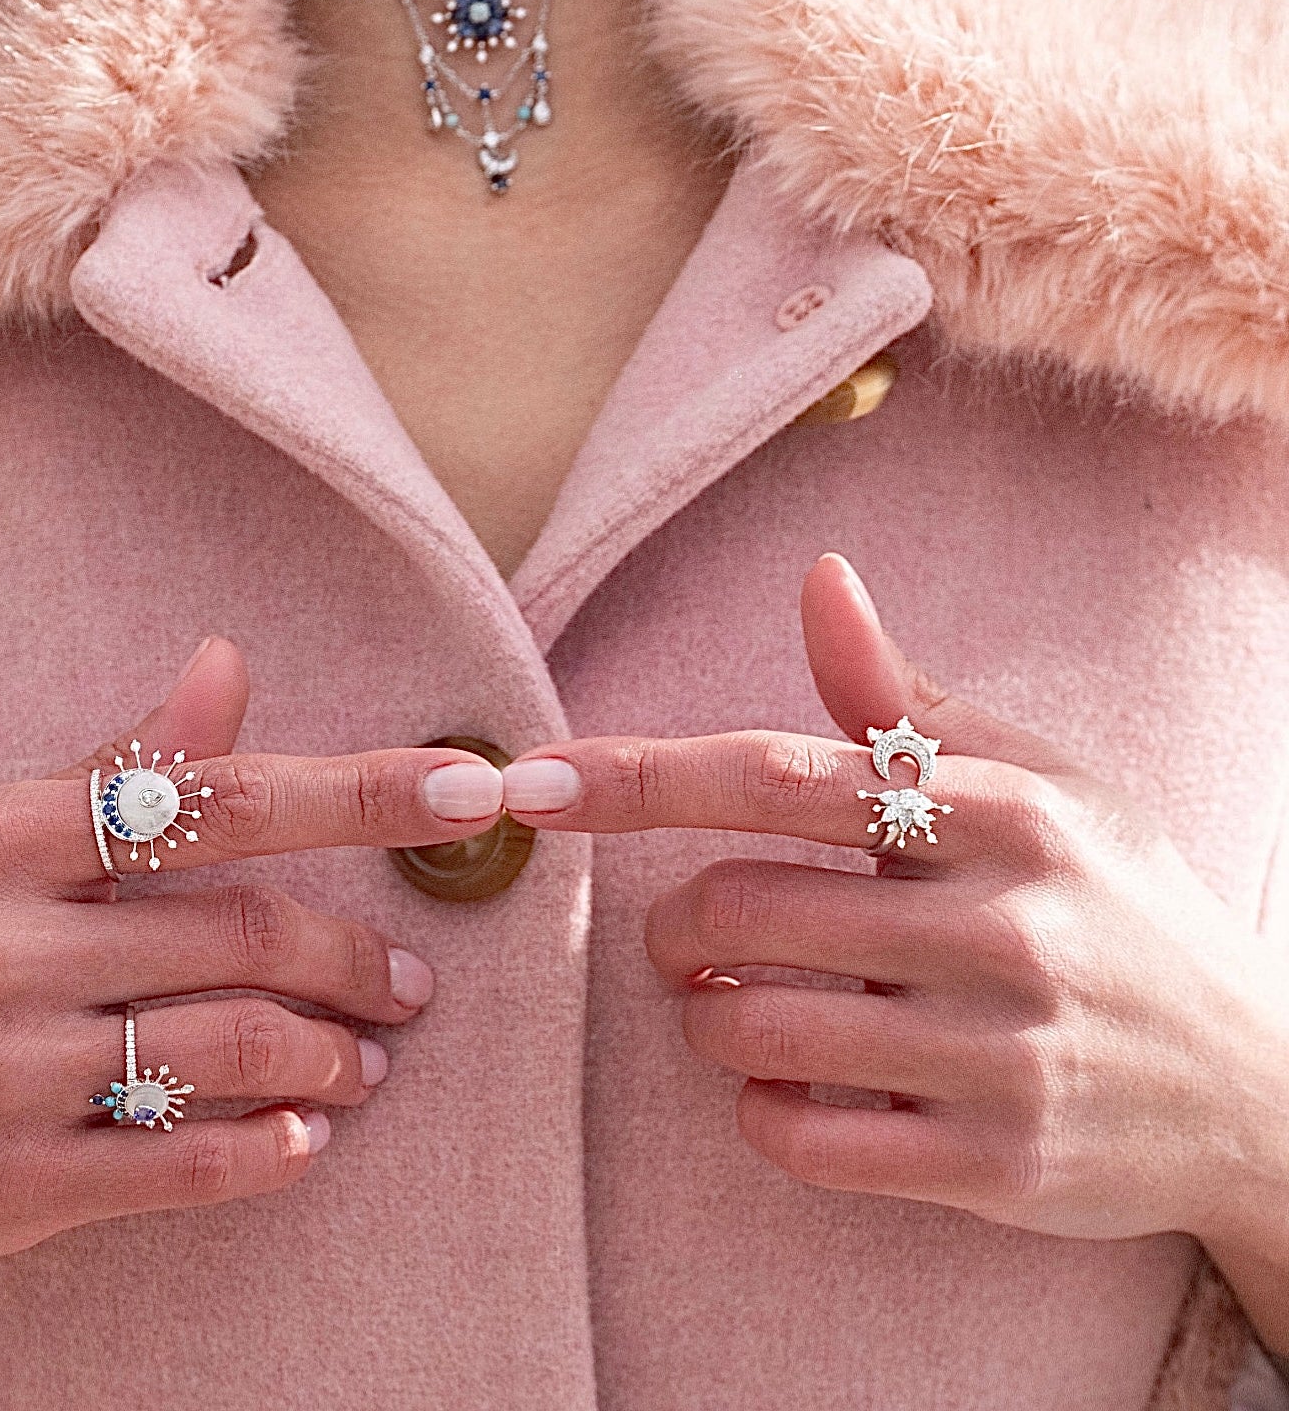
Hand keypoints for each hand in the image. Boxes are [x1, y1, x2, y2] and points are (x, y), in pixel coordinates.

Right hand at [0, 637, 505, 1300]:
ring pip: (234, 1046)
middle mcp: (1, 945)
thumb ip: (113, 762)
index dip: (363, 792)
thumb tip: (226, 663)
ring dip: (333, 1051)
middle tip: (412, 977)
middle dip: (358, 954)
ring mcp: (5, 1071)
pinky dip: (272, 1147)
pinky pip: (186, 1162)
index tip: (473, 791)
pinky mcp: (10, 1184)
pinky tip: (310, 1133)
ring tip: (369, 1057)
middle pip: (247, 931)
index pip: (218, 796)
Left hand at [501, 555, 1288, 1247]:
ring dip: (706, 1016)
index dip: (634, 779)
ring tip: (737, 1001)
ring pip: (751, 1027)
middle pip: (736, 909)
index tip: (528, 783)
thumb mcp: (1036, 780)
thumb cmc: (1115, 902)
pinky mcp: (998, 1164)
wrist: (1262, 1084)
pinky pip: (803, 1139)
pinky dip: (760, 1110)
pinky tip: (790, 1086)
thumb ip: (903, 697)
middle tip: (693, 932)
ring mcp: (1003, 1054)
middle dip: (674, 926)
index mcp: (998, 811)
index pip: (773, 778)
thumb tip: (820, 578)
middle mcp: (1004, 925)